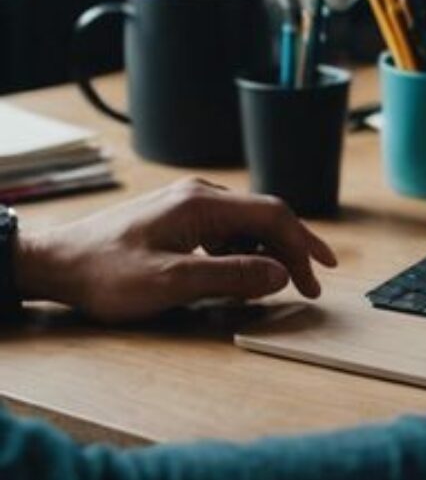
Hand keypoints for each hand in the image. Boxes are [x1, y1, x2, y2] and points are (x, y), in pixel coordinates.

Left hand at [13, 179, 336, 322]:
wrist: (53, 264)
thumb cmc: (103, 273)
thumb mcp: (170, 282)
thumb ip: (230, 276)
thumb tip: (279, 273)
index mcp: (202, 204)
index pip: (272, 216)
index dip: (302, 246)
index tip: (316, 277)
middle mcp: (199, 196)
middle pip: (264, 217)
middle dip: (292, 250)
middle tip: (312, 282)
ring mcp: (187, 205)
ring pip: (246, 224)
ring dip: (268, 253)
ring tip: (279, 283)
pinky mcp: (177, 218)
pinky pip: (225, 231)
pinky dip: (243, 251)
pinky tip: (241, 273)